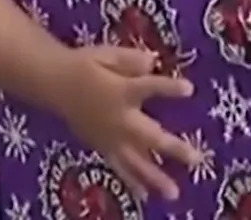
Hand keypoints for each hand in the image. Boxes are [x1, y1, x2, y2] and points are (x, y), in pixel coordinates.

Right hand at [50, 45, 200, 199]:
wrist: (53, 83)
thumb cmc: (85, 65)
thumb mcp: (109, 54)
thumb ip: (132, 59)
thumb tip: (152, 62)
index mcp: (122, 91)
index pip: (150, 88)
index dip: (169, 89)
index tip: (189, 90)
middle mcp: (119, 119)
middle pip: (150, 136)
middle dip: (174, 148)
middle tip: (197, 159)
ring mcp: (110, 137)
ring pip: (135, 161)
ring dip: (155, 177)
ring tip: (173, 193)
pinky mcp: (102, 147)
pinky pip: (119, 167)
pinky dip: (132, 181)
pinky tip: (145, 195)